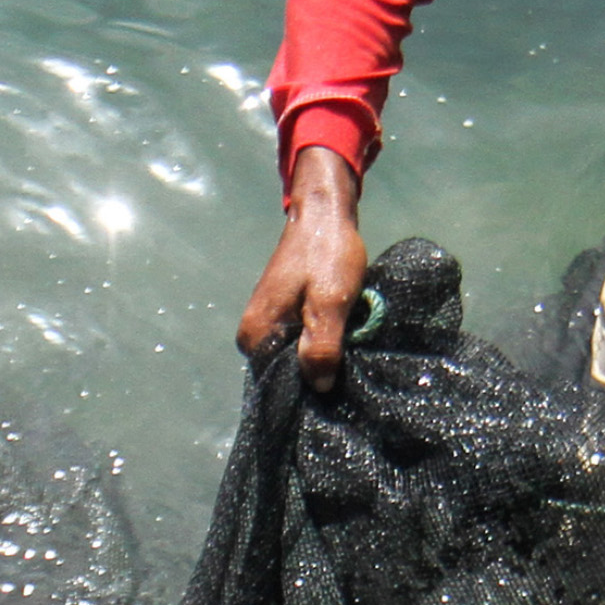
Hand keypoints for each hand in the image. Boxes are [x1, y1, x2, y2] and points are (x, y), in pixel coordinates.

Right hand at [238, 145, 368, 386]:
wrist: (324, 214)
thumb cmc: (327, 256)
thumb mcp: (330, 303)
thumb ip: (322, 348)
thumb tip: (320, 388)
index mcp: (256, 336)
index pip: (281, 385)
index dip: (312, 389)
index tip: (341, 386)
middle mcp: (253, 335)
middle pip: (288, 374)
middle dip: (319, 374)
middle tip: (351, 369)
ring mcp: (266, 325)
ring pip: (297, 359)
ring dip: (323, 359)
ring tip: (350, 356)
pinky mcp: (281, 317)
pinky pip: (300, 344)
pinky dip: (322, 345)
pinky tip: (342, 341)